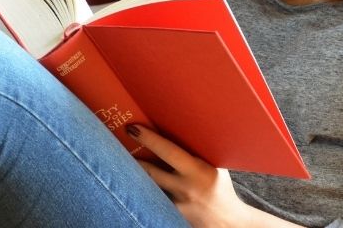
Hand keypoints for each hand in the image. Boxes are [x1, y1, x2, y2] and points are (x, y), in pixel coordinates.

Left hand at [126, 125, 300, 227]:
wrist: (227, 223)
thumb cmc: (221, 188)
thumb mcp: (216, 165)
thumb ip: (199, 151)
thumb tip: (183, 124)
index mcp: (198, 170)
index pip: (168, 151)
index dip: (149, 139)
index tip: (132, 128)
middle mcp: (185, 187)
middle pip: (150, 170)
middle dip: (131, 156)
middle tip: (115, 141)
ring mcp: (176, 203)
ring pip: (147, 185)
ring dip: (133, 174)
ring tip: (116, 161)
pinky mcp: (169, 215)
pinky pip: (152, 198)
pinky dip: (142, 190)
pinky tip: (130, 184)